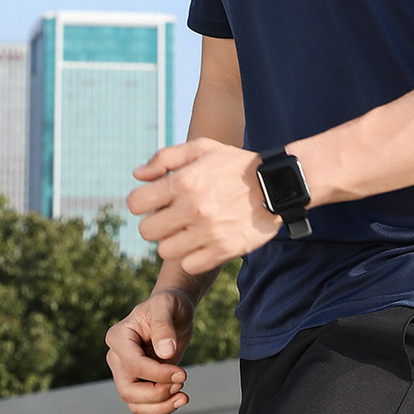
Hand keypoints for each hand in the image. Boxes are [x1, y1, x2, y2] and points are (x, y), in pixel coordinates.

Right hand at [105, 288, 193, 413]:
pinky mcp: (138, 382)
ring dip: (160, 406)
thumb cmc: (169, 303)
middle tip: (182, 384)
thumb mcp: (167, 304)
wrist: (176, 310)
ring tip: (183, 395)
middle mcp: (117, 357)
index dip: (158, 374)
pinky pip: (143, 405)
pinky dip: (160, 408)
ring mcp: (126, 372)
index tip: (183, 374)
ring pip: (134, 403)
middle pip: (128, 390)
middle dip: (157, 394)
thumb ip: (163, 325)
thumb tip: (165, 353)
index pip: (134, 365)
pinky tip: (178, 399)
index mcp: (118, 336)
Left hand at [128, 137, 281, 273]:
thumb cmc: (234, 165)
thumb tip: (137, 175)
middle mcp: (193, 208)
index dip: (142, 201)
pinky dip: (193, 256)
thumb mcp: (203, 148)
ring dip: (173, 240)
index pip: (136, 203)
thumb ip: (165, 158)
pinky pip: (189, 265)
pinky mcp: (222, 251)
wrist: (277, 184)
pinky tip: (203, 240)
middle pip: (147, 231)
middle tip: (173, 215)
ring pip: (165, 251)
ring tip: (190, 228)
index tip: (155, 200)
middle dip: (156, 222)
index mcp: (184, 181)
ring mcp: (208, 232)